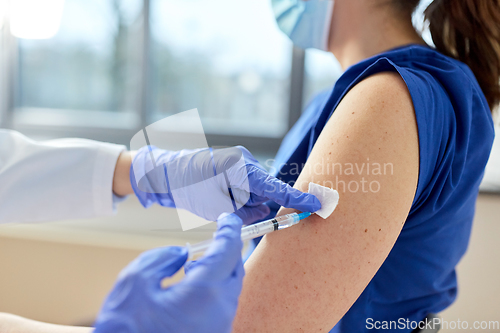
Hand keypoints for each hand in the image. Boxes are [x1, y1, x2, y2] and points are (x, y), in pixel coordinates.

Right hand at [93, 214, 243, 332]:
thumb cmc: (126, 331)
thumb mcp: (134, 283)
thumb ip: (161, 258)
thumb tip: (181, 254)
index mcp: (205, 293)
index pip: (228, 250)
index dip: (230, 230)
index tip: (228, 219)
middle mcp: (220, 311)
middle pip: (235, 270)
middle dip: (227, 250)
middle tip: (214, 238)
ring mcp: (219, 327)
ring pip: (230, 290)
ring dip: (219, 272)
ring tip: (196, 264)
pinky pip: (222, 307)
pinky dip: (214, 290)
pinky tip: (191, 288)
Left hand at [130, 145, 320, 223]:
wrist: (164, 174)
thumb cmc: (187, 188)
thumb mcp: (215, 207)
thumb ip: (246, 212)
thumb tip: (265, 210)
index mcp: (239, 166)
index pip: (273, 186)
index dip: (295, 198)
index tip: (317, 205)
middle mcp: (243, 160)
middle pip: (265, 190)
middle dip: (255, 204)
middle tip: (230, 207)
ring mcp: (239, 161)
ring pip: (255, 190)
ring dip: (244, 201)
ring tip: (218, 197)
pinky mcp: (234, 166)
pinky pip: (247, 186)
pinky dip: (239, 196)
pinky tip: (220, 193)